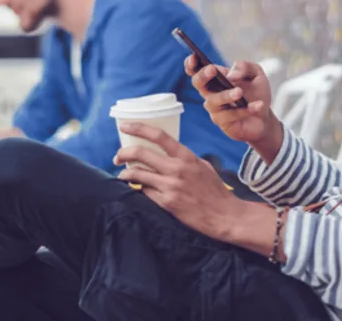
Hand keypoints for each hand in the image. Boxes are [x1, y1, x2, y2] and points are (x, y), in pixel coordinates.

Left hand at [115, 123, 243, 240]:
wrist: (224, 215)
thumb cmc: (215, 191)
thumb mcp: (203, 167)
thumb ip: (185, 159)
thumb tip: (170, 155)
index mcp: (186, 156)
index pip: (158, 136)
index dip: (138, 128)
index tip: (125, 126)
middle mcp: (176, 169)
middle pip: (140, 153)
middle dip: (123, 153)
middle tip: (117, 156)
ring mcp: (170, 186)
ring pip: (137, 174)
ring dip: (126, 173)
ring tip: (123, 174)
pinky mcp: (166, 202)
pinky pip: (145, 191)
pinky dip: (139, 188)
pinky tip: (139, 188)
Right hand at [185, 56, 279, 147]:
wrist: (265, 117)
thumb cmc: (256, 92)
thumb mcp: (256, 74)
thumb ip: (244, 67)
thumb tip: (231, 75)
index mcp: (215, 78)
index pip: (196, 70)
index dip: (191, 64)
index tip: (193, 57)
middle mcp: (211, 93)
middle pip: (197, 83)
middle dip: (202, 76)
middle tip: (212, 70)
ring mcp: (215, 109)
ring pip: (213, 101)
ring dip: (226, 95)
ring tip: (240, 92)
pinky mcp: (223, 123)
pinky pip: (230, 115)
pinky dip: (245, 110)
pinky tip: (258, 105)